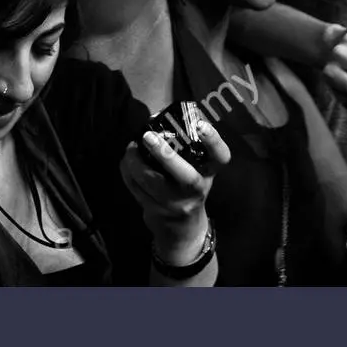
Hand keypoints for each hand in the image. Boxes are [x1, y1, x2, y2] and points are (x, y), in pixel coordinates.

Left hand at [120, 119, 230, 266]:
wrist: (183, 230)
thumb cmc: (188, 187)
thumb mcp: (196, 168)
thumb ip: (183, 146)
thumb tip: (155, 116)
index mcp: (209, 173)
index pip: (220, 157)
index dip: (213, 141)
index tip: (201, 125)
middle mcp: (197, 190)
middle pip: (186, 177)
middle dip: (165, 155)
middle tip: (147, 136)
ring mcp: (176, 205)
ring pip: (151, 183)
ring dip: (134, 162)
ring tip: (131, 147)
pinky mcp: (156, 212)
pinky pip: (136, 189)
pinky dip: (127, 172)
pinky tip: (127, 162)